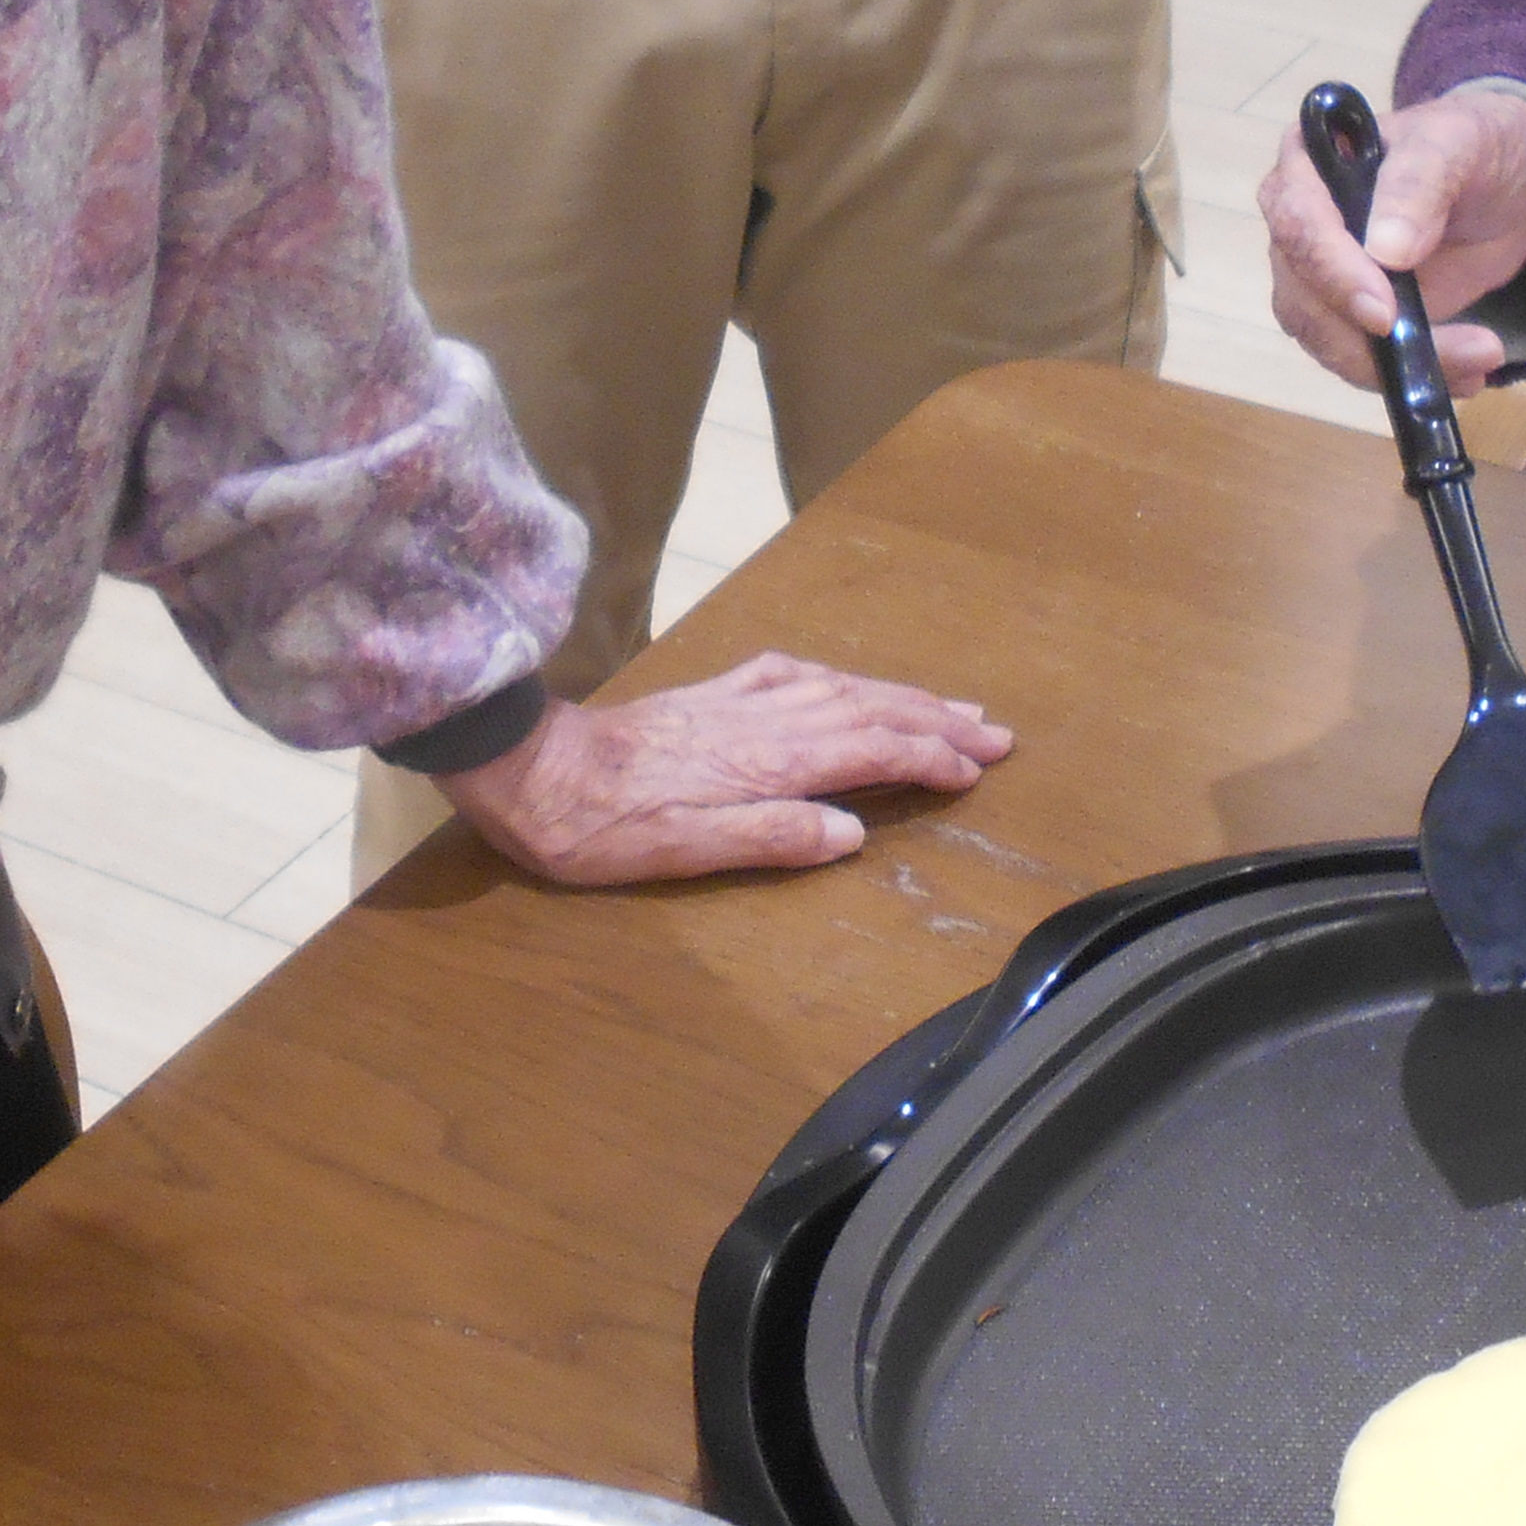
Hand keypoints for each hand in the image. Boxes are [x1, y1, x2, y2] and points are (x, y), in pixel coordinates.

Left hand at [443, 653, 1013, 881]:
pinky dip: (838, 678)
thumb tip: (853, 832)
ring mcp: (737, 702)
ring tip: (952, 706)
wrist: (529, 771)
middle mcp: (764, 722)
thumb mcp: (685, 851)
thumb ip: (773, 837)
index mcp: (767, 764)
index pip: (871, 752)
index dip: (929, 759)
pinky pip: (793, 674)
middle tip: (997, 734)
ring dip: (902, 697)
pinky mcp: (709, 694)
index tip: (977, 771)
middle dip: (937, 721)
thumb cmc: (601, 828)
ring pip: (841, 689)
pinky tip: (846, 681)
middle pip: (870, 712)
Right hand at [1259, 88, 1525, 398]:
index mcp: (1307, 163)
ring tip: (1476, 364)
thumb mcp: (1458, 144)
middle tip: (1460, 355)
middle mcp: (1299, 224)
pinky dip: (1407, 377)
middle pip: (1301, 297)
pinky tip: (1464, 375)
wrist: (1505, 185)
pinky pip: (1358, 360)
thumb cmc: (1473, 147)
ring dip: (1394, 368)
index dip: (1334, 274)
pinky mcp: (1350, 317)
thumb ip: (1419, 184)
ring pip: (1325, 340)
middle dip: (1368, 340)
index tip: (1385, 315)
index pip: (1297, 224)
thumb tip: (1386, 251)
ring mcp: (1320, 278)